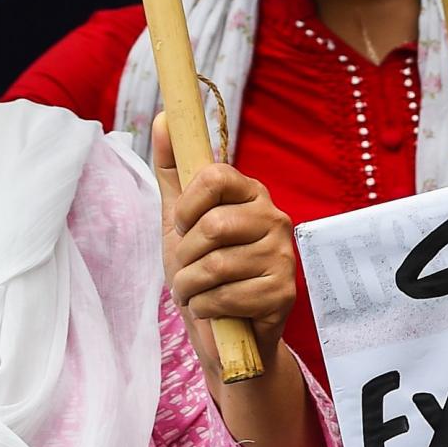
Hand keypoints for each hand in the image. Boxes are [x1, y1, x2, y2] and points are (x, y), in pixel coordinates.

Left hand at [153, 114, 298, 379]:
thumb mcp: (180, 219)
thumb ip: (174, 169)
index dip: (187, 204)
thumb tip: (162, 116)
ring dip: (191, 287)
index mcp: (250, 194)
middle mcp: (274, 218)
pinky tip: (215, 310)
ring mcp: (283, 255)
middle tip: (189, 270)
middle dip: (185, 256)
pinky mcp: (284, 292)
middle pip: (212, 225)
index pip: (215, 175)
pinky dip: (207, 308)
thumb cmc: (202, 270)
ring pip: (215, 265)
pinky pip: (227, 295)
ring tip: (197, 293)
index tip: (183, 224)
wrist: (224, 330)